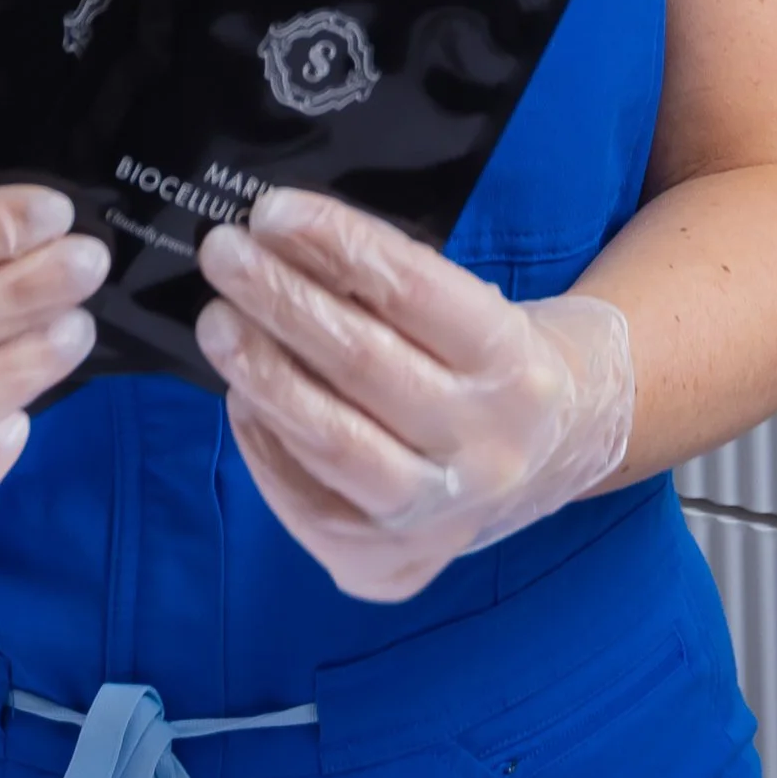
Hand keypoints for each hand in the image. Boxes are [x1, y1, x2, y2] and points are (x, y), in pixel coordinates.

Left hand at [194, 189, 633, 603]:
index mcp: (514, 360)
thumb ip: (392, 288)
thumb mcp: (475, 306)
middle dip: (282, 300)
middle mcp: (485, 445)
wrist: (559, 452)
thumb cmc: (495, 358)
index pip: (413, 291)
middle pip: (365, 365)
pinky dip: (265, 444)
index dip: (337, 246)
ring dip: (262, 374)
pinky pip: (310, 503)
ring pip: (333, 443)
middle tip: (223, 252)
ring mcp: (441, 518)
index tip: (272, 211)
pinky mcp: (394, 566)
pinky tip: (242, 396)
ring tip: (217, 322)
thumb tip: (282, 244)